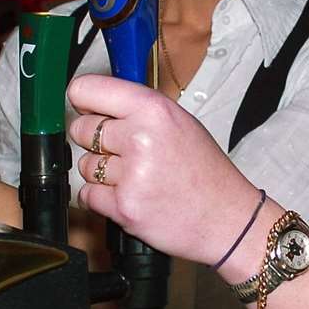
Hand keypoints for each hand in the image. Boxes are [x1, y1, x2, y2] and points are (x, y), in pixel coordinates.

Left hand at [66, 75, 261, 268]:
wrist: (227, 219)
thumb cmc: (206, 173)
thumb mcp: (179, 122)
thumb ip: (136, 110)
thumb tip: (93, 103)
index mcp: (154, 109)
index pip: (87, 89)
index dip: (83, 101)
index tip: (88, 109)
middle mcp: (140, 137)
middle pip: (80, 129)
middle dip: (93, 141)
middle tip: (121, 151)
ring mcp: (132, 174)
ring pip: (84, 165)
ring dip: (101, 174)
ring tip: (134, 178)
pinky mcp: (124, 207)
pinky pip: (87, 195)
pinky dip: (101, 199)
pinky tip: (129, 196)